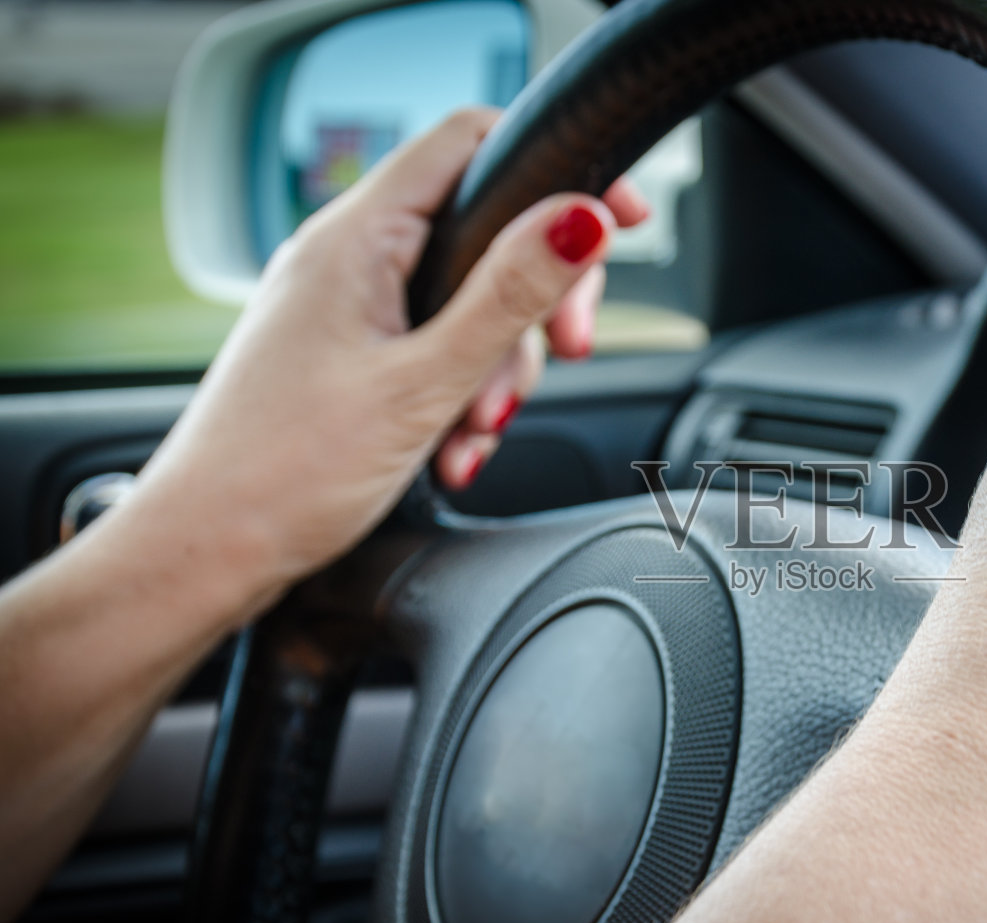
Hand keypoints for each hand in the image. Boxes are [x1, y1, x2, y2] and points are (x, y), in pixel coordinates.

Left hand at [122, 108, 648, 617]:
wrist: (205, 552)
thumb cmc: (284, 475)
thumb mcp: (423, 385)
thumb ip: (508, 298)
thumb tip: (580, 222)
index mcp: (355, 238)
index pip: (471, 142)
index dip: (556, 168)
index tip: (618, 218)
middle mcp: (346, 257)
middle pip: (486, 231)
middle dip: (536, 300)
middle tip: (569, 351)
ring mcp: (345, 305)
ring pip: (469, 301)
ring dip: (498, 368)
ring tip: (474, 432)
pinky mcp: (347, 353)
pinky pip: (435, 347)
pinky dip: (462, 394)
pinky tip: (454, 448)